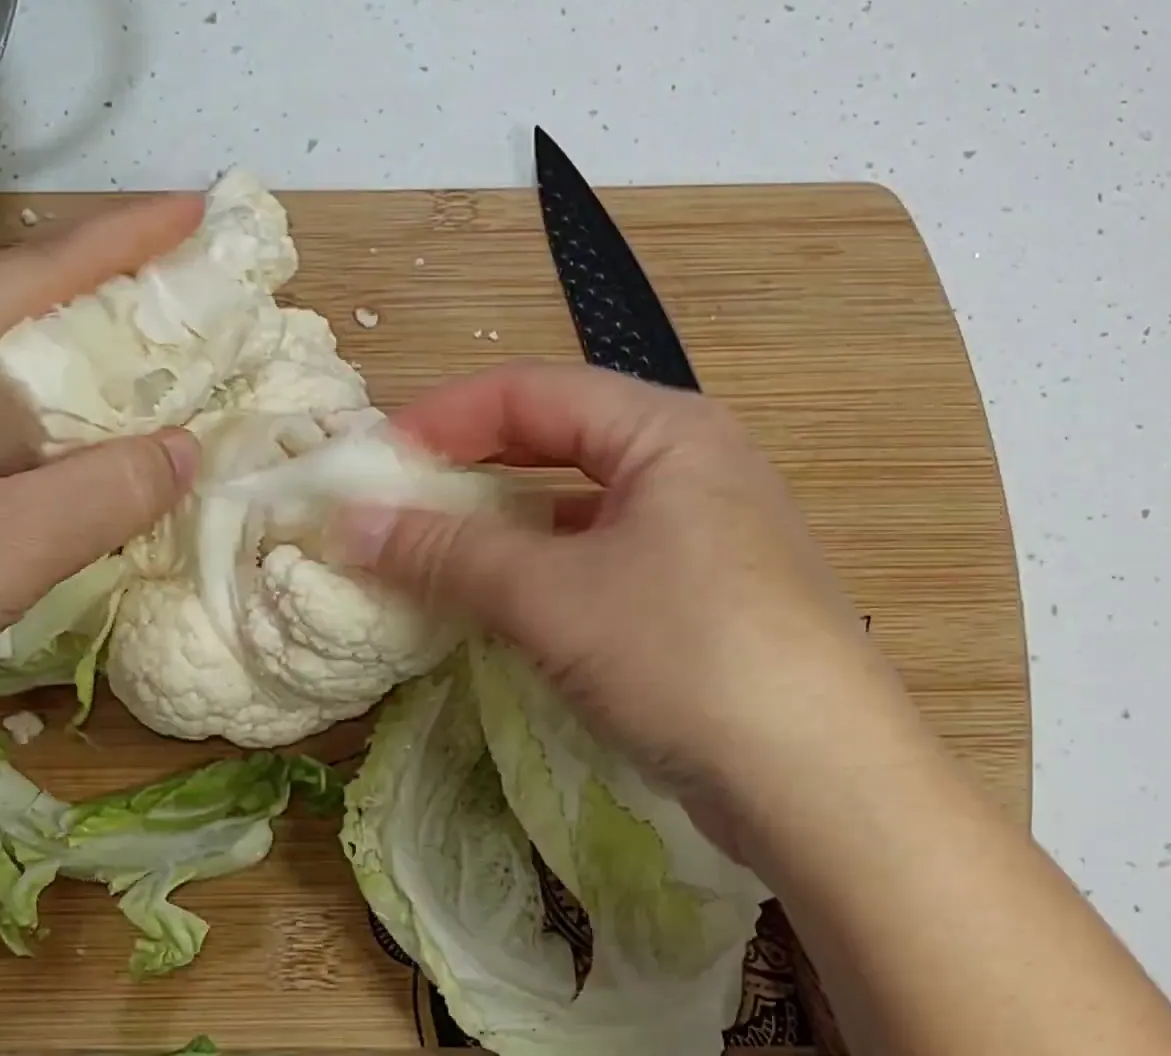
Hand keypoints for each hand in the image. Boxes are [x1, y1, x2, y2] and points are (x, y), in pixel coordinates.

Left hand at [0, 197, 203, 742]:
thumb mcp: (7, 551)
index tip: (193, 210)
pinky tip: (19, 460)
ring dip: (34, 365)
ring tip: (109, 372)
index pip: (30, 270)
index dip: (120, 238)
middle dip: (80, 296)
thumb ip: (106, 492)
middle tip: (165, 291)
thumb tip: (180, 451)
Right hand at [338, 362, 928, 843]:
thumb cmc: (686, 654)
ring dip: (504, 537)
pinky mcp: (717, 609)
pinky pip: (612, 570)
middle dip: (467, 477)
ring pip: (585, 515)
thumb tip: (346, 524)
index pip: (530, 391)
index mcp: (669, 429)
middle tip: (385, 515)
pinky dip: (549, 585)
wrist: (824, 779)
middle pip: (559, 445)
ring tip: (428, 571)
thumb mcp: (551, 598)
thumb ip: (446, 554)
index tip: (363, 467)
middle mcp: (699, 466)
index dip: (439, 421)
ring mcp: (714, 540)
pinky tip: (506, 624)